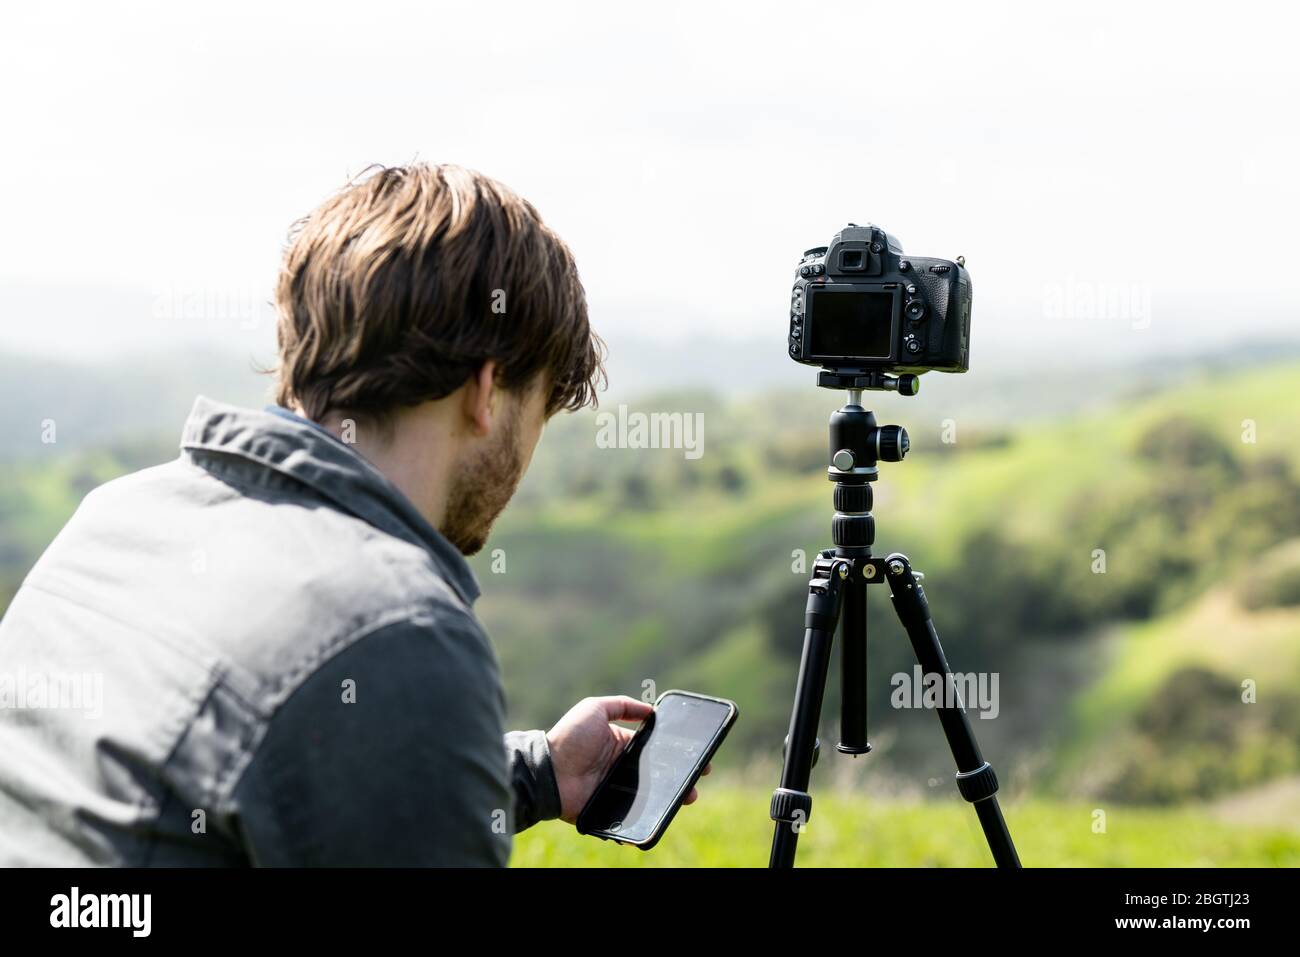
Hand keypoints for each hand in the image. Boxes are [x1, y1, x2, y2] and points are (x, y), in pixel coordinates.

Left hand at [546, 695, 711, 823]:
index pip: (653, 748)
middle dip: (680, 776)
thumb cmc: (569, 737)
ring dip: (672, 796)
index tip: (696, 753)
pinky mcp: (610, 809)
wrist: (547, 771)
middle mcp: (621, 767)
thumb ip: (622, 705)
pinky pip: (633, 814)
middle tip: (698, 778)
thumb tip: (652, 710)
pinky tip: (664, 814)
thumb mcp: (594, 708)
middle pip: (657, 773)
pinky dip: (648, 816)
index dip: (674, 751)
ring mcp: (616, 790)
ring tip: (687, 797)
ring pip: (651, 795)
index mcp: (620, 744)